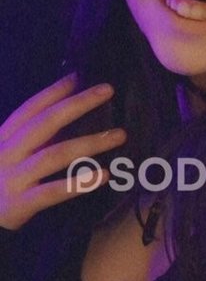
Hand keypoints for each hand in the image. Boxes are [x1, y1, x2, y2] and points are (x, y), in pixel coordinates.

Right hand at [0, 74, 126, 230]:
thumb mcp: (7, 153)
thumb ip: (31, 136)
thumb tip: (67, 108)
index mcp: (4, 137)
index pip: (30, 108)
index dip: (54, 90)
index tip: (79, 75)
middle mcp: (7, 152)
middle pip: (45, 123)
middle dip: (78, 104)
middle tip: (108, 90)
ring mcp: (13, 178)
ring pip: (54, 155)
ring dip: (89, 143)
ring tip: (119, 135)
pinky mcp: (19, 204)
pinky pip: (53, 191)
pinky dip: (80, 183)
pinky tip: (105, 175)